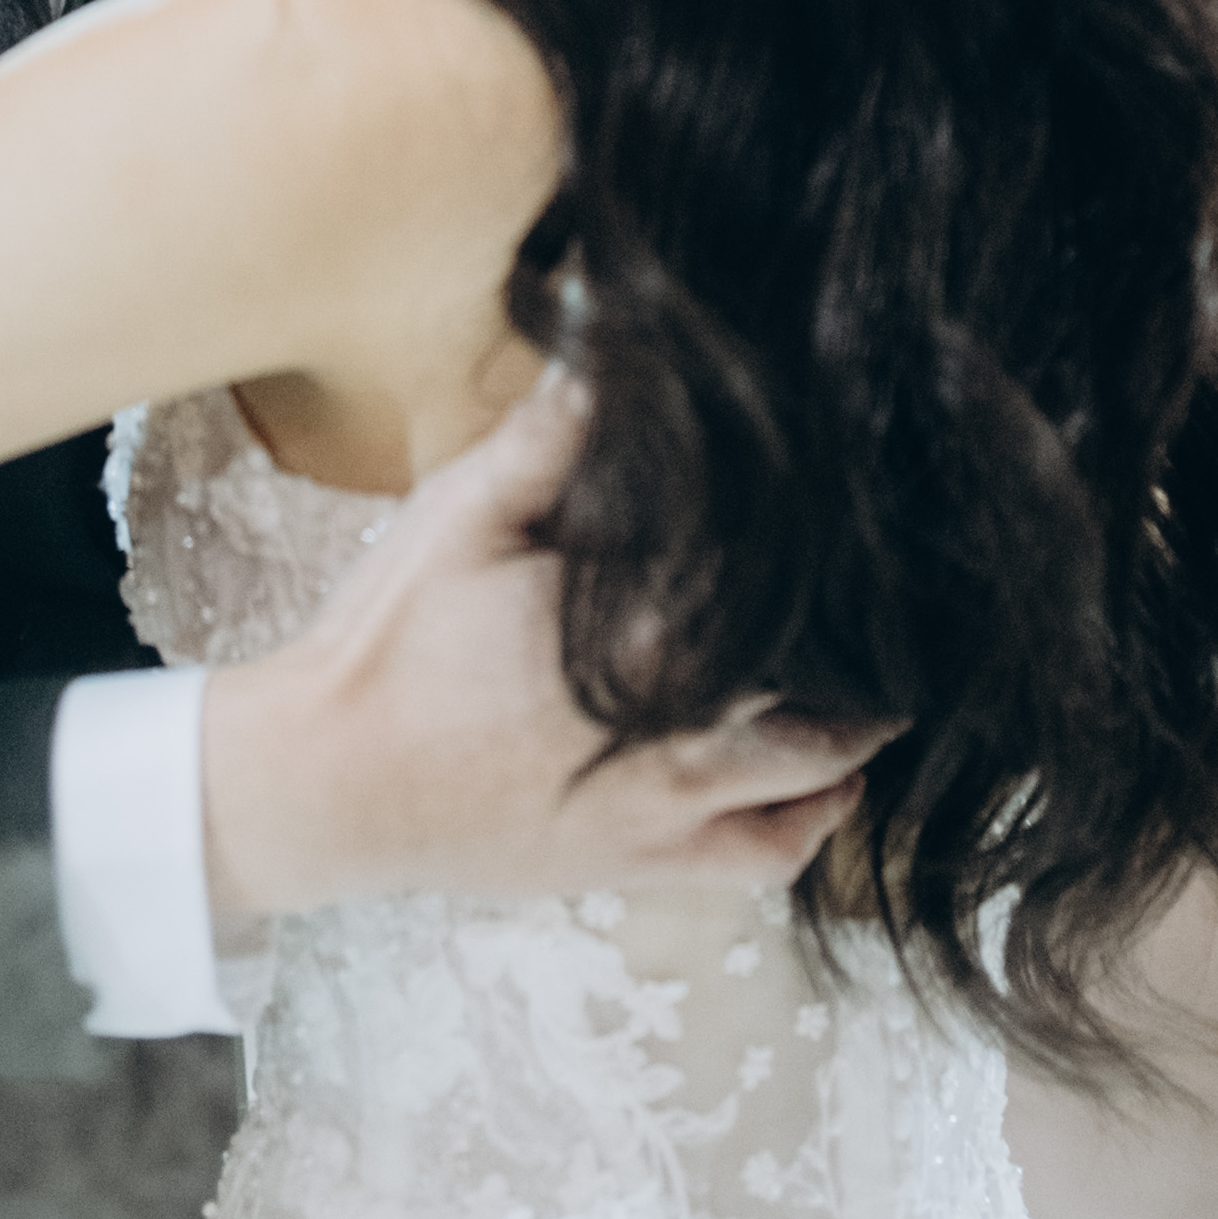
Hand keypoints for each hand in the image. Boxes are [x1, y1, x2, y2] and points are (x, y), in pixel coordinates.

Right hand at [200, 373, 892, 928]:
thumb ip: (551, 436)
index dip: (837, 555)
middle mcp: (679, 738)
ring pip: (815, 782)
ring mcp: (665, 815)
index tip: (870, 518)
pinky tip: (821, 784)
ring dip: (855, 736)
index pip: (785, 596)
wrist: (325, 784)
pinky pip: (763, 860)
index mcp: (645, 642)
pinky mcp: (637, 866)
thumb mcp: (461, 513)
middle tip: (892, 597)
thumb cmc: (390, 642)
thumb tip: (624, 353)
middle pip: (827, 697)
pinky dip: (810, 823)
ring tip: (875, 682)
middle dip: (868, 649)